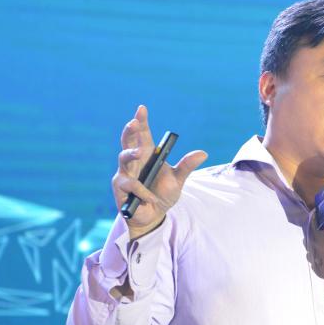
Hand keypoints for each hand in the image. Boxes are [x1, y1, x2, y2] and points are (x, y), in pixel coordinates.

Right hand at [113, 105, 206, 238]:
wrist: (154, 217)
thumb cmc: (163, 195)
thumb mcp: (178, 180)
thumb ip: (186, 166)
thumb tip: (203, 153)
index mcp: (146, 154)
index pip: (143, 133)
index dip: (141, 120)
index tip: (142, 108)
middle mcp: (134, 160)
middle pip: (127, 140)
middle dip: (130, 130)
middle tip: (134, 122)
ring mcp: (125, 173)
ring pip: (123, 158)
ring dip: (131, 154)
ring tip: (139, 153)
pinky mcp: (120, 188)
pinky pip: (130, 184)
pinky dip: (142, 190)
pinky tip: (150, 197)